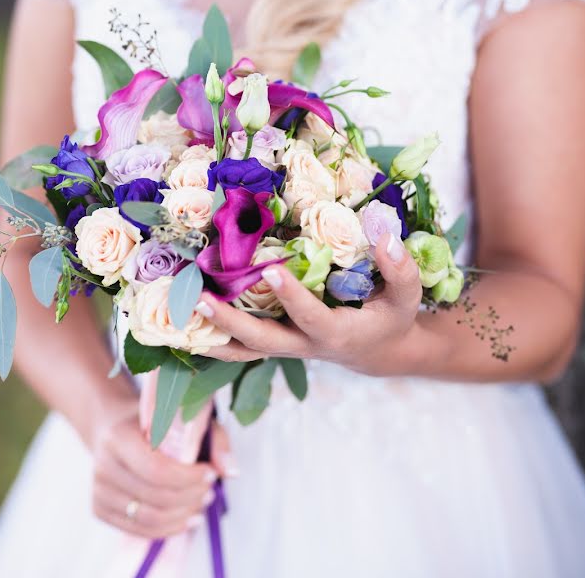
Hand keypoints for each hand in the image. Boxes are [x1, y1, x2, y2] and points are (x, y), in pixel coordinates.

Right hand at [89, 402, 233, 538]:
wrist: (113, 427)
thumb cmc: (154, 422)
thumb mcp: (186, 419)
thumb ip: (212, 441)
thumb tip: (231, 472)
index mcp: (118, 437)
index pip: (156, 470)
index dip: (189, 479)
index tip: (210, 474)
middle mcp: (102, 465)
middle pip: (155, 498)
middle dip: (190, 498)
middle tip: (210, 492)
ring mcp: (98, 490)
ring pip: (148, 519)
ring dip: (182, 516)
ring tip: (201, 505)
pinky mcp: (99, 508)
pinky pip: (137, 530)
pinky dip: (167, 529)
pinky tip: (185, 518)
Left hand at [196, 234, 423, 375]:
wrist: (375, 349)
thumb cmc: (391, 318)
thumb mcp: (406, 298)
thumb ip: (401, 270)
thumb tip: (386, 234)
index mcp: (336, 334)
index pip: (311, 317)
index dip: (292, 297)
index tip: (269, 270)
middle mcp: (303, 346)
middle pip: (261, 341)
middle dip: (229, 322)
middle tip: (199, 298)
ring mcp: (284, 348)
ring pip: (242, 349)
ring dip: (210, 332)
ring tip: (178, 310)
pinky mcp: (271, 343)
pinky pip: (238, 347)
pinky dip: (211, 337)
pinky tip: (182, 320)